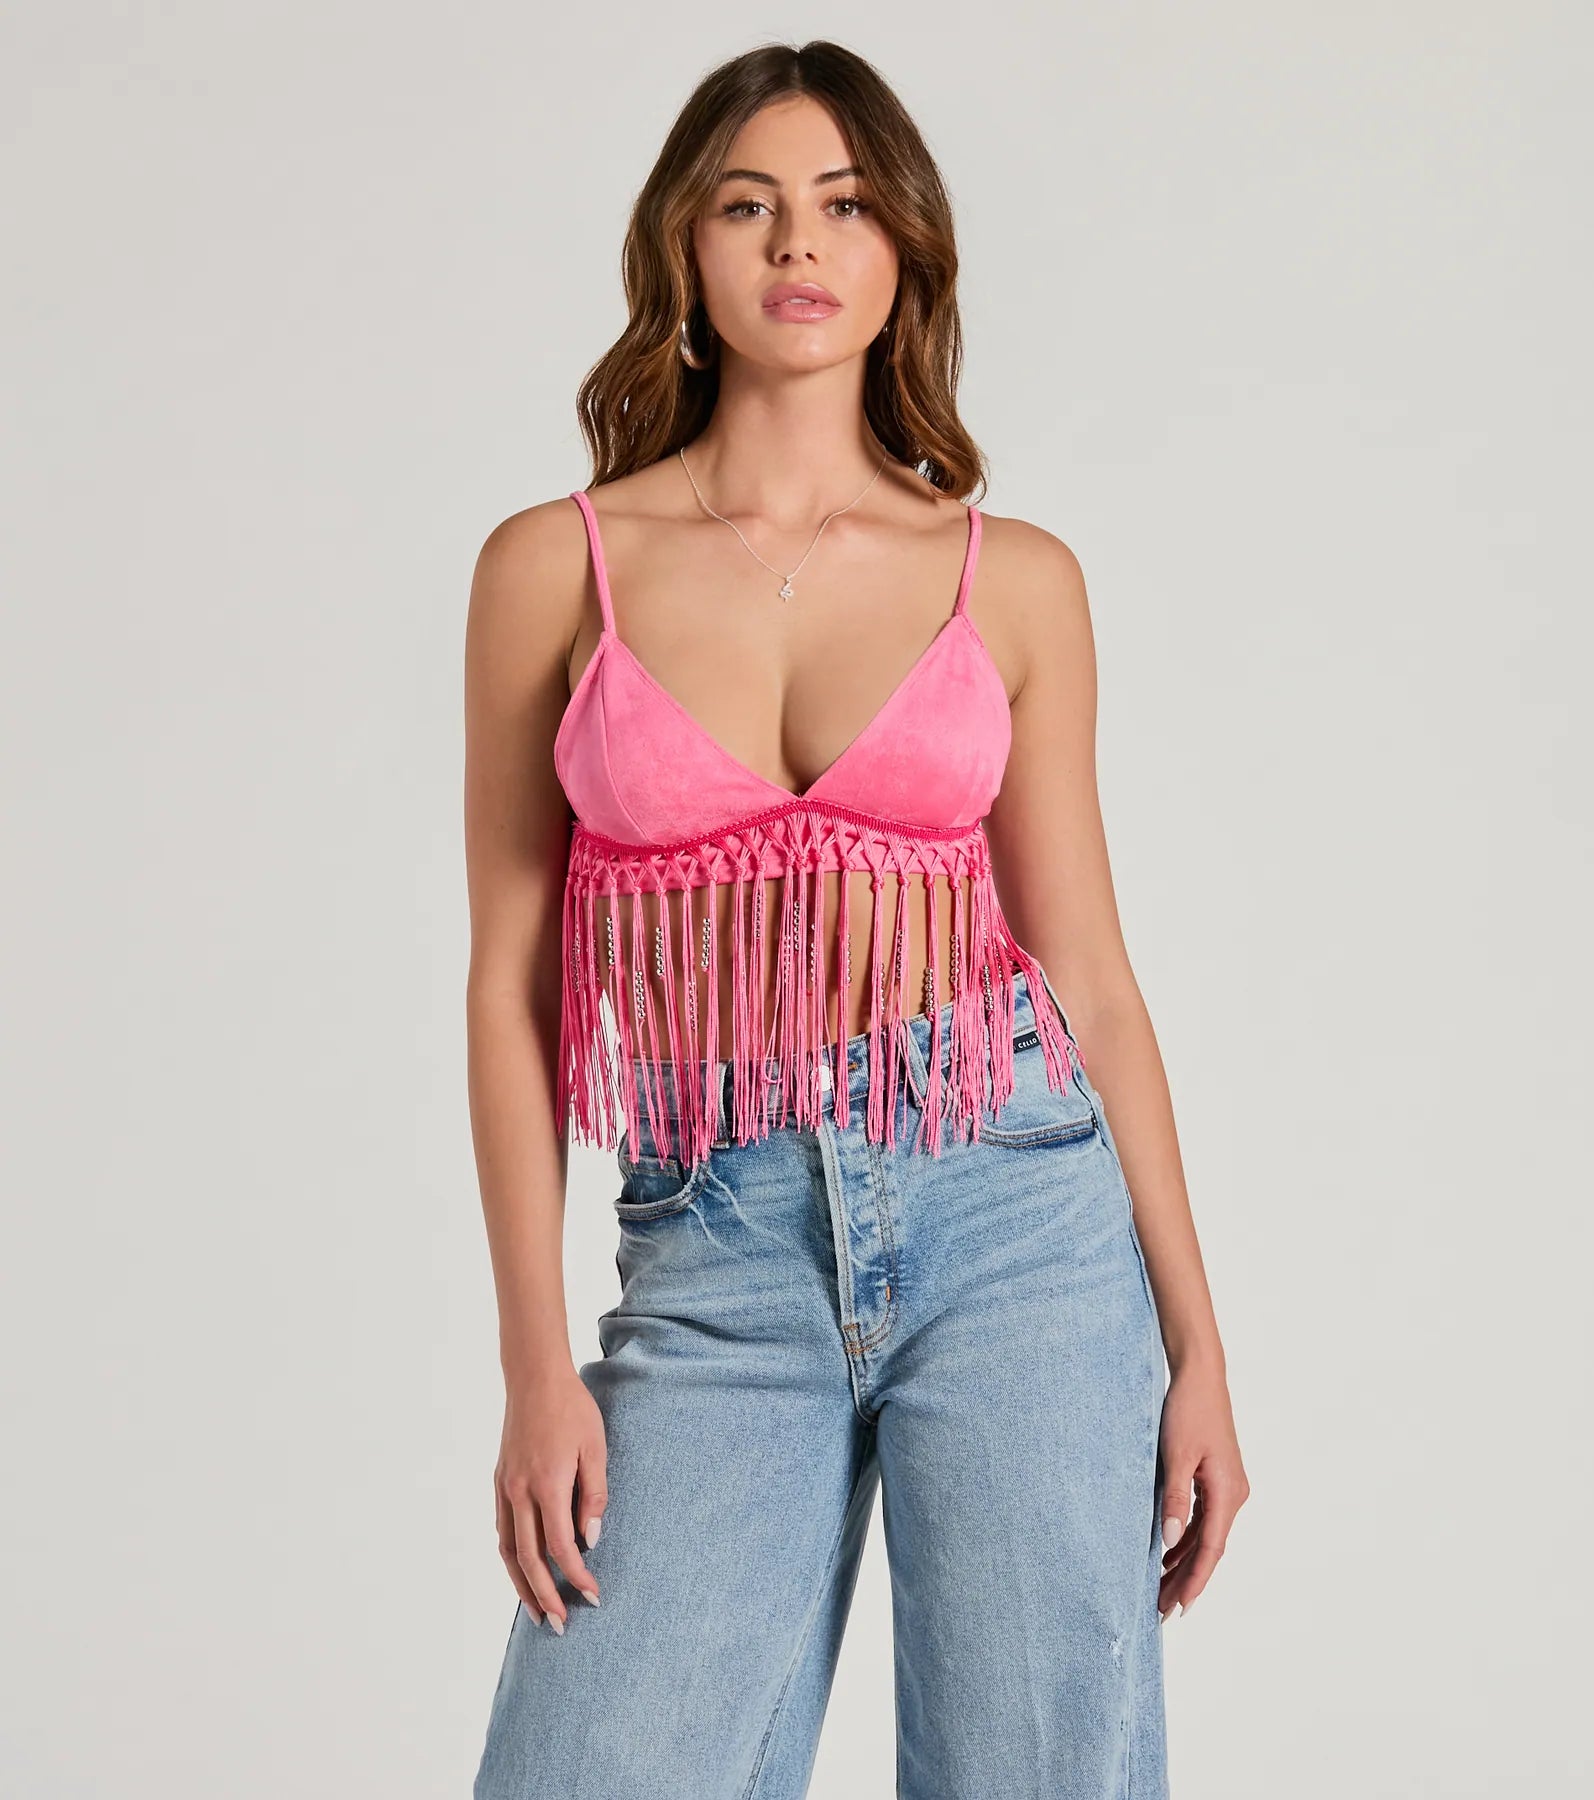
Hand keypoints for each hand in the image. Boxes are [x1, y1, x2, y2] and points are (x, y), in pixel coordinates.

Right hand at [493, 1365, 607, 1632]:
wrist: (534, 1378)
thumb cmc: (573, 1409)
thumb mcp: (596, 1448)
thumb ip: (594, 1496)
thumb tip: (590, 1541)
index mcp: (548, 1485)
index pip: (561, 1547)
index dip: (577, 1576)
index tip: (592, 1596)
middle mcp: (521, 1492)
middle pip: (529, 1560)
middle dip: (545, 1596)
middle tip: (559, 1626)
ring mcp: (505, 1488)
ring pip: (508, 1551)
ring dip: (522, 1586)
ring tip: (536, 1613)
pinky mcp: (500, 1482)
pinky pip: (503, 1530)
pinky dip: (511, 1558)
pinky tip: (523, 1571)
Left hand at [1157, 1358, 1248, 1618]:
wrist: (1200, 1374)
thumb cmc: (1187, 1409)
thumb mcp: (1176, 1454)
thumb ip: (1174, 1499)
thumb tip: (1167, 1542)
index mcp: (1228, 1492)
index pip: (1210, 1550)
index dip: (1194, 1581)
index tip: (1178, 1608)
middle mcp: (1234, 1494)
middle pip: (1209, 1548)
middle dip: (1186, 1580)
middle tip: (1161, 1610)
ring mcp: (1227, 1486)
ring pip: (1205, 1536)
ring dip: (1184, 1562)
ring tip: (1158, 1589)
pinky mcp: (1217, 1478)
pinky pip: (1203, 1518)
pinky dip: (1185, 1538)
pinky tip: (1165, 1553)